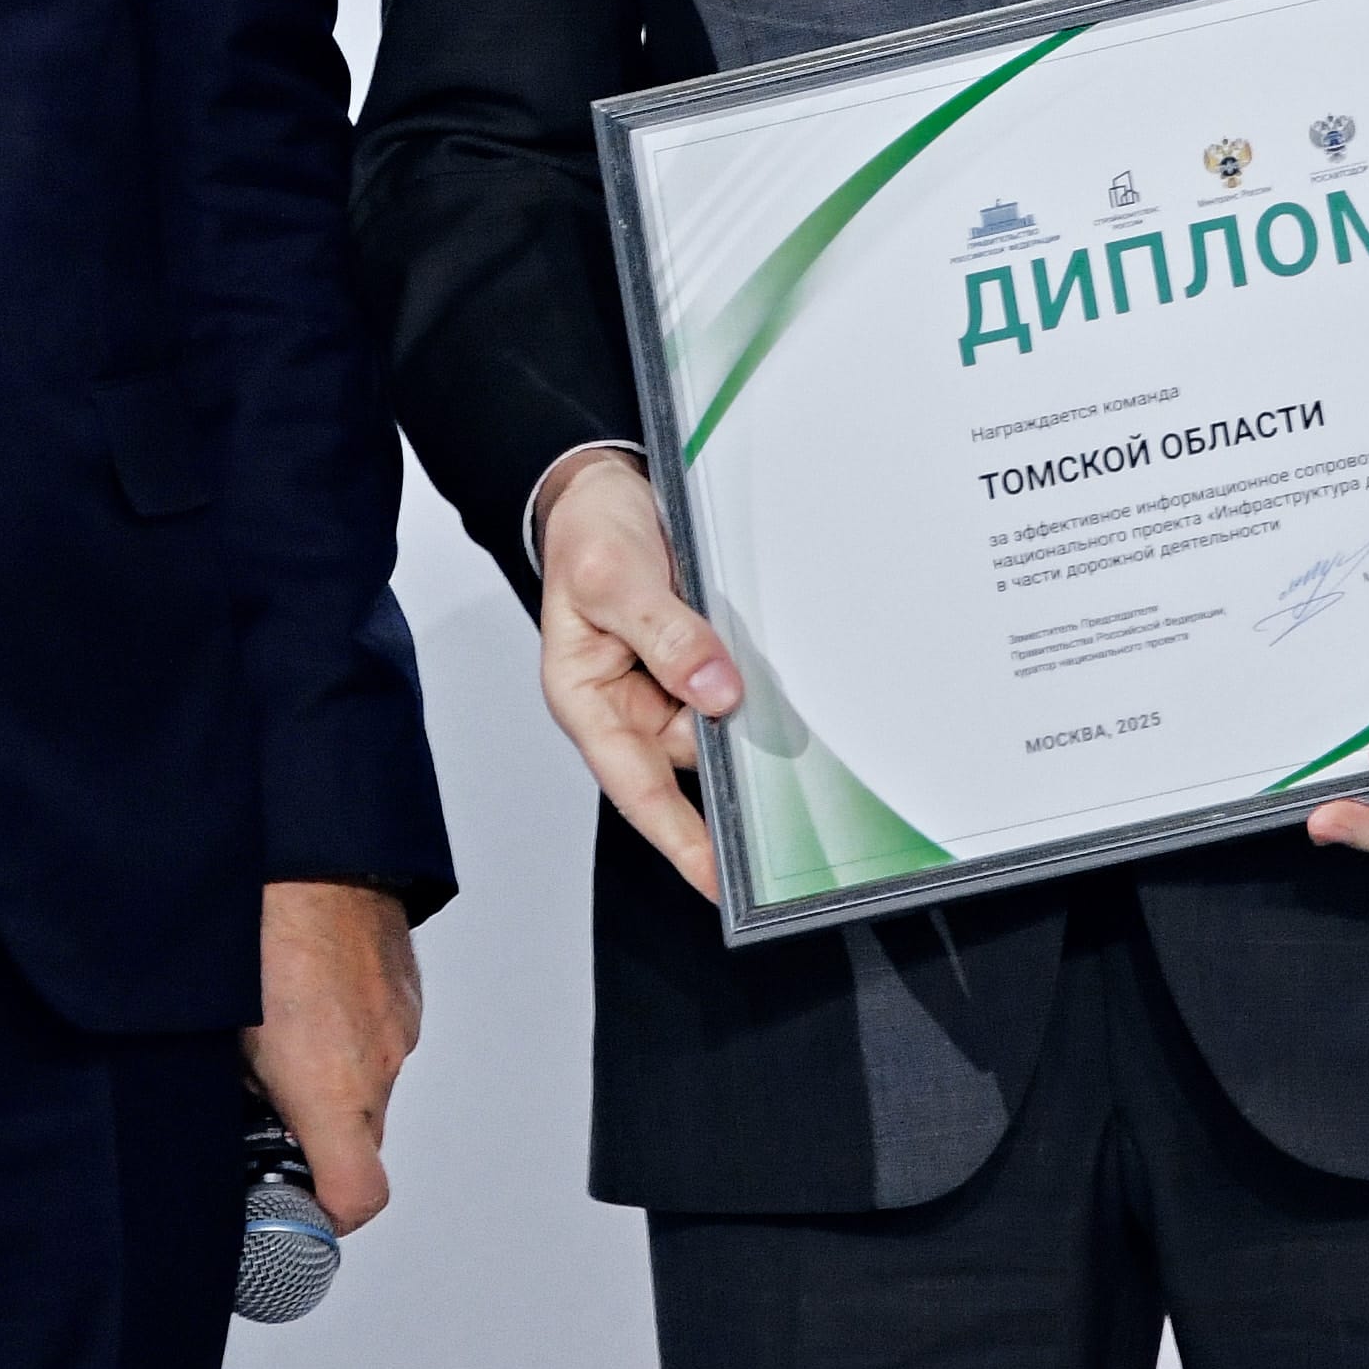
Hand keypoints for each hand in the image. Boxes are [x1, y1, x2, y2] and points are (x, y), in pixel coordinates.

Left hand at [246, 879, 423, 1230]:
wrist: (309, 847)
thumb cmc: (255, 931)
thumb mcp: (219, 1032)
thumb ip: (237, 1093)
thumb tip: (230, 1116)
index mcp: (332, 1089)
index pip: (358, 1198)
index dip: (326, 1217)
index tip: (294, 1207)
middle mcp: (379, 1065)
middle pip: (358, 1142)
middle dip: (315, 1137)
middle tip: (263, 1106)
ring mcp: (398, 1025)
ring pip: (367, 1084)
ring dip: (330, 1079)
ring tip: (278, 1031)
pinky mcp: (405, 990)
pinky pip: (379, 1037)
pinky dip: (346, 1036)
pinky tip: (304, 996)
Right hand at [529, 447, 736, 898]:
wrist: (605, 487)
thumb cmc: (584, 536)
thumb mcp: (611, 577)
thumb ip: (663, 635)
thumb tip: (715, 689)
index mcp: (589, 701)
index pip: (638, 788)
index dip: (680, 840)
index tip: (719, 881)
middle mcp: (631, 705)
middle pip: (695, 755)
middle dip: (737, 752)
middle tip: (783, 742)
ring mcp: (670, 685)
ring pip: (726, 719)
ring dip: (753, 701)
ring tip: (763, 657)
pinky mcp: (702, 661)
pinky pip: (739, 685)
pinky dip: (759, 677)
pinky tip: (773, 656)